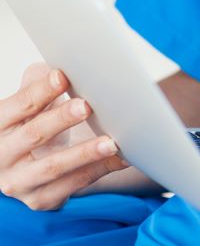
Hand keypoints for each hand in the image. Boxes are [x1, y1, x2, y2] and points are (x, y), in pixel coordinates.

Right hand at [0, 63, 127, 209]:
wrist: (28, 165)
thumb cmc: (34, 123)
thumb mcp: (29, 104)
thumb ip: (38, 83)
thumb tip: (61, 64)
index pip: (18, 106)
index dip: (40, 90)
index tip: (63, 76)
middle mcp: (2, 157)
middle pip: (33, 135)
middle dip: (60, 119)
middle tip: (87, 106)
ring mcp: (20, 181)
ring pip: (53, 167)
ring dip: (84, 153)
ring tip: (111, 141)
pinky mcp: (41, 199)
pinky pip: (74, 185)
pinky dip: (100, 170)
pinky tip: (122, 157)